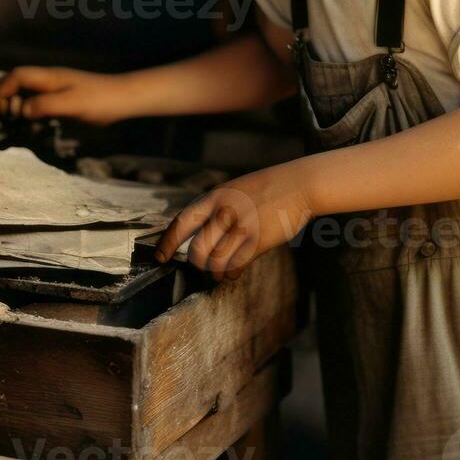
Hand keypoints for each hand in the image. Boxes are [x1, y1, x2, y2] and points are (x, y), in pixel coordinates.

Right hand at [0, 66, 130, 125]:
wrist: (126, 99)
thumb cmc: (100, 101)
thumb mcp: (70, 105)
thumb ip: (44, 106)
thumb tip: (20, 110)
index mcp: (49, 77)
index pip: (16, 76)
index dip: (3, 90)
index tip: (3, 111)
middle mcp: (50, 80)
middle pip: (18, 80)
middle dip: (6, 95)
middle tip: (6, 116)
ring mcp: (58, 88)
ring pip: (28, 91)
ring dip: (18, 103)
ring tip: (19, 121)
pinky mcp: (66, 98)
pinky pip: (41, 100)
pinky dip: (32, 109)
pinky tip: (37, 123)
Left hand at [154, 164, 313, 279]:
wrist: (299, 184)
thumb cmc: (267, 188)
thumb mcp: (234, 189)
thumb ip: (216, 208)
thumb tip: (201, 234)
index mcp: (214, 196)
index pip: (181, 222)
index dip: (167, 243)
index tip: (160, 257)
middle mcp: (224, 212)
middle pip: (197, 251)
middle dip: (197, 264)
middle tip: (202, 266)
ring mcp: (241, 227)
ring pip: (216, 263)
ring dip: (215, 273)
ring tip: (219, 273)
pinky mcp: (258, 241)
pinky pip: (236, 267)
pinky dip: (231, 274)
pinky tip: (233, 272)